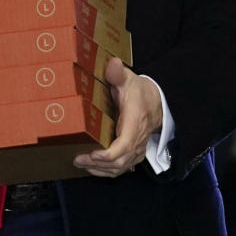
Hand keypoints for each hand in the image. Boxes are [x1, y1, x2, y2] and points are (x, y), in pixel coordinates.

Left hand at [73, 56, 162, 177]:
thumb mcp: (129, 79)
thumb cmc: (140, 92)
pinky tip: (93, 168)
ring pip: (120, 168)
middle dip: (97, 164)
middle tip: (77, 158)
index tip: (91, 153)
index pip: (124, 144)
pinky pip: (123, 168)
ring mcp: (137, 148)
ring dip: (100, 170)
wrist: (157, 102)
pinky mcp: (135, 153)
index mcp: (134, 121)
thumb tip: (112, 63)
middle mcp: (137, 138)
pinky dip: (107, 172)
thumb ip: (118, 73)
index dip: (108, 154)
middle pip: (119, 161)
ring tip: (81, 163)